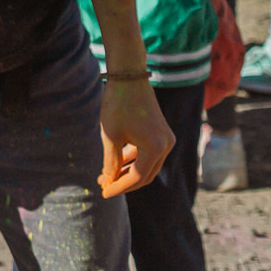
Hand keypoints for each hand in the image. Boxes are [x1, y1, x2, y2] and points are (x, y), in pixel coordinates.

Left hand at [97, 77, 173, 197]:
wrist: (129, 77)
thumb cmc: (117, 105)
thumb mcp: (110, 136)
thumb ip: (111, 162)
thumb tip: (109, 181)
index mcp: (156, 148)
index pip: (137, 177)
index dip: (119, 187)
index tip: (103, 192)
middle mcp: (167, 146)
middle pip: (146, 175)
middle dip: (125, 182)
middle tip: (104, 186)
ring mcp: (166, 139)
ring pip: (147, 165)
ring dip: (128, 171)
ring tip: (106, 176)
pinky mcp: (162, 133)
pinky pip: (148, 154)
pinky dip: (133, 159)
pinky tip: (116, 163)